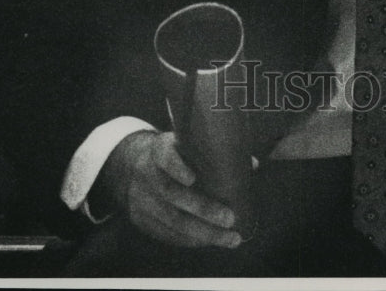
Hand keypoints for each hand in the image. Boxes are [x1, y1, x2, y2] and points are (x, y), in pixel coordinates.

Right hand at [98, 130, 241, 248]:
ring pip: (171, 220)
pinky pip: (166, 233)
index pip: (163, 156)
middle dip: (202, 209)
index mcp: (158, 150)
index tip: (193, 178)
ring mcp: (140, 199)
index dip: (176, 167)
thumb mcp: (186, 144)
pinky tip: (209, 242)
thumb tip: (252, 164)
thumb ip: (215, 152)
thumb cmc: (173, 154)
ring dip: (202, 233)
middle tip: (230, 218)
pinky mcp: (140, 219)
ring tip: (229, 238)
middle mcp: (146, 174)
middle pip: (171, 194)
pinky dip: (189, 240)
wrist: (132, 166)